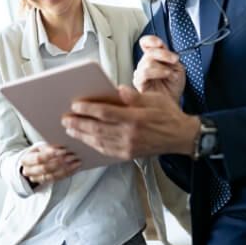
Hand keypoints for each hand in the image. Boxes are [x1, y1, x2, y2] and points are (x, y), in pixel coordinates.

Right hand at [21, 144, 80, 185]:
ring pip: (52, 176)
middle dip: (60, 162)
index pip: (38, 158)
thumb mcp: (41, 146)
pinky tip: (75, 168)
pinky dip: (67, 174)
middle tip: (72, 156)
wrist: (34, 161)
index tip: (63, 150)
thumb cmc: (39, 151)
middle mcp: (29, 171)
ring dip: (66, 169)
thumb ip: (49, 147)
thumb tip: (62, 146)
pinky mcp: (45, 183)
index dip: (51, 155)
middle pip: (45, 168)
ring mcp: (36, 179)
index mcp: (26, 159)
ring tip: (76, 162)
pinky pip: (57, 180)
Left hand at [61, 85, 199, 159]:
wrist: (181, 136)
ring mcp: (128, 146)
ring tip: (69, 130)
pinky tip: (85, 140)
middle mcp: (130, 134)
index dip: (88, 109)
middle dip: (78, 124)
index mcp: (135, 118)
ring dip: (82, 136)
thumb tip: (118, 90)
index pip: (105, 113)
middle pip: (97, 129)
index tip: (75, 105)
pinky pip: (106, 150)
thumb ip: (134, 96)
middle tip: (64, 119)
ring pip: (99, 141)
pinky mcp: (128, 154)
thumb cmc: (167, 114)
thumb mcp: (154, 99)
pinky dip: (93, 146)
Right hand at [133, 35, 185, 101]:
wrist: (174, 101)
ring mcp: (141, 72)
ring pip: (147, 61)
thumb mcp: (177, 67)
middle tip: (174, 60)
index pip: (146, 43)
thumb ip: (169, 56)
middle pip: (149, 51)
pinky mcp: (138, 82)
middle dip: (164, 54)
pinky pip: (144, 73)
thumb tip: (162, 48)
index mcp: (154, 57)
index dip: (151, 40)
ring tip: (171, 73)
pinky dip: (157, 72)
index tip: (160, 43)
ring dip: (162, 65)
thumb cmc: (174, 86)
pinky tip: (166, 75)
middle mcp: (145, 63)